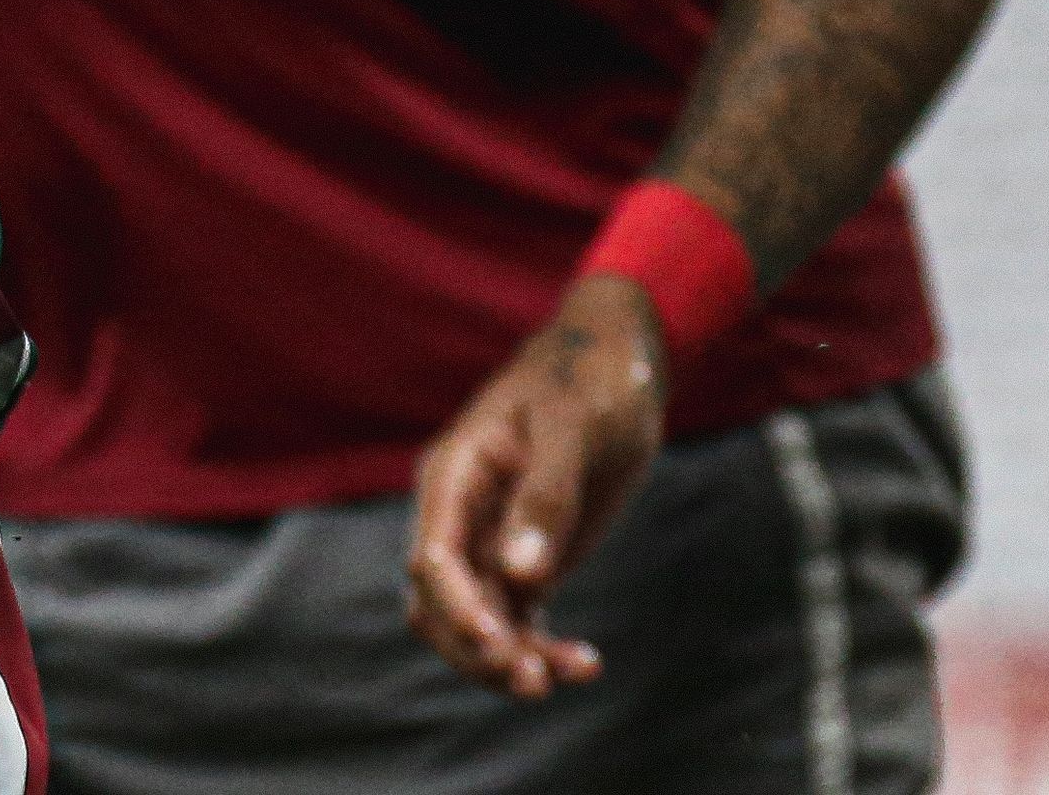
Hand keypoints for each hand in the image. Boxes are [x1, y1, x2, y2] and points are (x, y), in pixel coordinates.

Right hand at [405, 277, 669, 700]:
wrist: (616, 370)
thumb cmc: (588, 383)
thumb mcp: (572, 427)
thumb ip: (546, 496)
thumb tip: (521, 573)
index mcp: (455, 475)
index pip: (432, 556)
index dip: (456, 606)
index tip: (498, 641)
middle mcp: (461, 515)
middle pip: (438, 604)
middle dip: (476, 648)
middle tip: (531, 679)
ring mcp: (491, 542)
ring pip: (476, 622)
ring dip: (509, 659)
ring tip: (569, 674)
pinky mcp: (527, 563)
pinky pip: (518, 621)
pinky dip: (542, 649)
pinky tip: (584, 663)